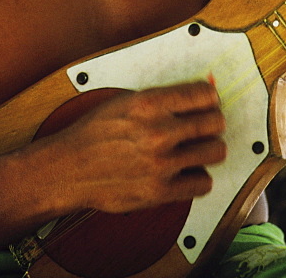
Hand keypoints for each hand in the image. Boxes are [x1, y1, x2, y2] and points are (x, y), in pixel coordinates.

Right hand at [47, 82, 226, 213]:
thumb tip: (200, 93)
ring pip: (215, 152)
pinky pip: (203, 183)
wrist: (70, 168)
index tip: (207, 102)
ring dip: (208, 149)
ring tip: (194, 149)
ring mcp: (161, 164)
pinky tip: (184, 172)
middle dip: (211, 122)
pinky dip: (197, 177)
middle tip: (203, 126)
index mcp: (149, 103)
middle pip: (215, 122)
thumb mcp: (125, 101)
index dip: (209, 97)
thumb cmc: (95, 132)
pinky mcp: (160, 192)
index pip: (204, 94)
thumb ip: (162, 99)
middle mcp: (158, 131)